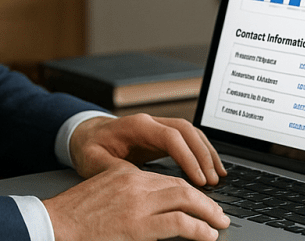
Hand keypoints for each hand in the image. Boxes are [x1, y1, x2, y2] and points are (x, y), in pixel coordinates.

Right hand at [43, 164, 230, 240]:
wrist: (53, 225)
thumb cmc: (74, 217)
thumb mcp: (103, 196)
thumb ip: (127, 197)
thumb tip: (151, 210)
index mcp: (126, 175)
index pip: (167, 179)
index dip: (189, 190)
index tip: (199, 201)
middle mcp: (135, 184)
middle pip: (181, 186)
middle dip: (204, 200)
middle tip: (217, 213)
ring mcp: (138, 203)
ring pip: (186, 199)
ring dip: (208, 212)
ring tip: (219, 223)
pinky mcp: (138, 224)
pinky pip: (180, 223)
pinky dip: (199, 228)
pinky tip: (208, 235)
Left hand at [69, 114, 227, 186]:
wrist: (86, 135)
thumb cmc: (90, 148)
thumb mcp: (94, 160)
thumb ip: (115, 169)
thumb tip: (139, 182)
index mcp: (136, 125)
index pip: (171, 137)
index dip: (188, 157)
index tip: (199, 179)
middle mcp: (151, 122)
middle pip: (187, 131)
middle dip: (203, 156)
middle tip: (213, 180)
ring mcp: (158, 126)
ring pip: (192, 133)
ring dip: (207, 153)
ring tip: (218, 176)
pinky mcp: (163, 136)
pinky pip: (188, 140)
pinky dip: (202, 152)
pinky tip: (211, 168)